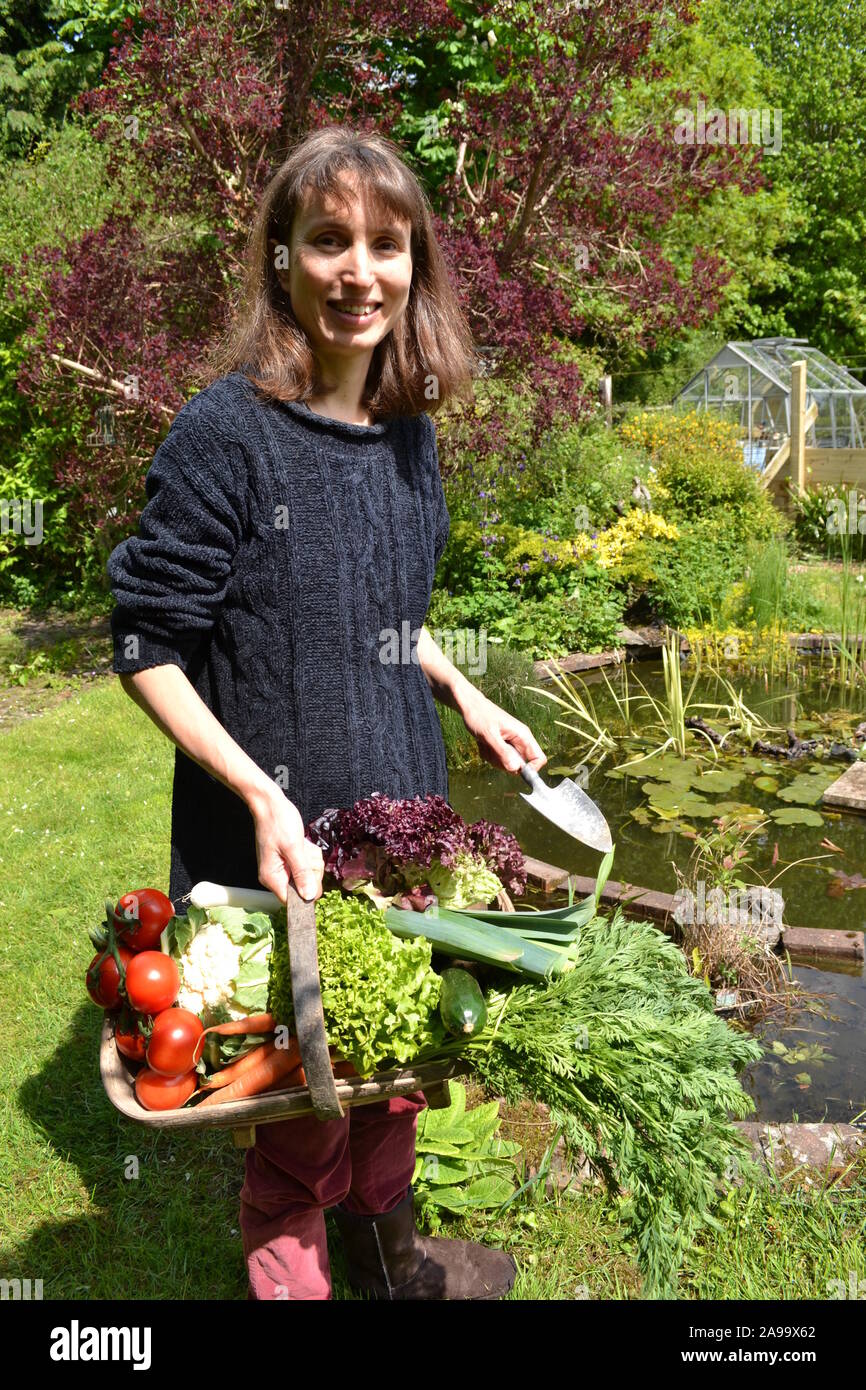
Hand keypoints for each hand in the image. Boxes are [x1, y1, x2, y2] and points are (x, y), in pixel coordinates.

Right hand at [249, 786, 324, 902]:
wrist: (270, 804)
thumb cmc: (278, 823)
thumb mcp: (294, 848)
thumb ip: (302, 873)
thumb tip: (309, 896)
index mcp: (272, 878)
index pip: (292, 900)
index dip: (307, 892)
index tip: (313, 874)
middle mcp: (275, 876)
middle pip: (303, 887)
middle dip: (311, 870)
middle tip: (306, 853)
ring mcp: (282, 867)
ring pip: (307, 874)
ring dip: (311, 860)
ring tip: (303, 845)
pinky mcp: (288, 859)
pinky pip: (305, 864)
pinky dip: (308, 854)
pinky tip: (303, 843)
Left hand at [460, 690, 546, 774]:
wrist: (470, 707)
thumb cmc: (480, 716)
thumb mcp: (490, 735)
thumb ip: (503, 752)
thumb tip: (515, 768)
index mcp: (523, 735)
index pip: (539, 758)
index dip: (531, 769)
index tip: (513, 769)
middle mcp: (520, 741)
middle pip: (520, 766)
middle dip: (504, 763)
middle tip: (492, 750)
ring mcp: (511, 744)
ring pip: (507, 764)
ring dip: (494, 758)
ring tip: (485, 743)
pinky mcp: (502, 746)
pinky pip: (498, 759)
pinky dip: (489, 755)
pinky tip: (483, 743)